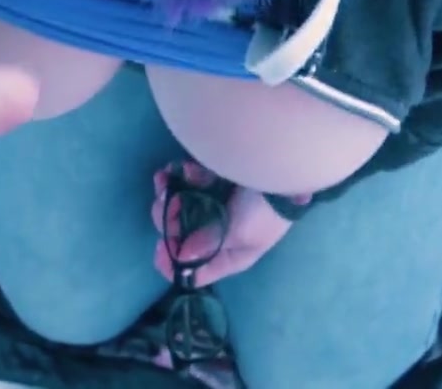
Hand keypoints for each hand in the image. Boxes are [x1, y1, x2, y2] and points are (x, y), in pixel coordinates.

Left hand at [152, 162, 296, 287]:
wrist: (282, 170)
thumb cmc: (264, 212)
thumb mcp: (239, 235)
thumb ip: (207, 246)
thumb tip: (181, 259)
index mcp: (225, 255)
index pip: (193, 272)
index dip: (171, 263)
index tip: (159, 248)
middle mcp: (215, 234)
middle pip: (177, 236)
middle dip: (167, 220)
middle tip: (166, 203)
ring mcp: (211, 206)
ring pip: (175, 207)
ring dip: (167, 194)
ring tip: (167, 180)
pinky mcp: (209, 181)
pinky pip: (183, 182)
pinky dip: (175, 176)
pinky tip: (176, 169)